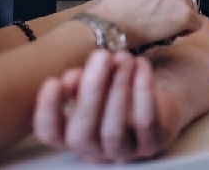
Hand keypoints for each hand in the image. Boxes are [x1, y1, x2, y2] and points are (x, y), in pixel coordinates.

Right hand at [33, 50, 182, 162]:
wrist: (160, 106)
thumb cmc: (118, 94)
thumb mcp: (96, 85)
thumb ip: (80, 83)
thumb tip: (70, 79)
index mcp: (73, 136)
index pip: (51, 134)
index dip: (48, 112)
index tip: (53, 81)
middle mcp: (95, 151)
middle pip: (83, 134)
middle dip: (91, 91)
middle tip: (101, 56)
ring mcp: (124, 153)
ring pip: (113, 130)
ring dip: (118, 89)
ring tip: (123, 57)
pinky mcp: (153, 144)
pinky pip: (147, 122)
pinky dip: (144, 91)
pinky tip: (142, 65)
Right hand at [89, 0, 201, 47]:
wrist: (112, 24)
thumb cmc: (116, 8)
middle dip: (176, 4)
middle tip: (161, 16)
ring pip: (191, 8)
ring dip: (182, 16)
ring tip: (163, 26)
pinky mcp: (186, 15)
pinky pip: (196, 24)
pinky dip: (187, 30)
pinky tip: (172, 33)